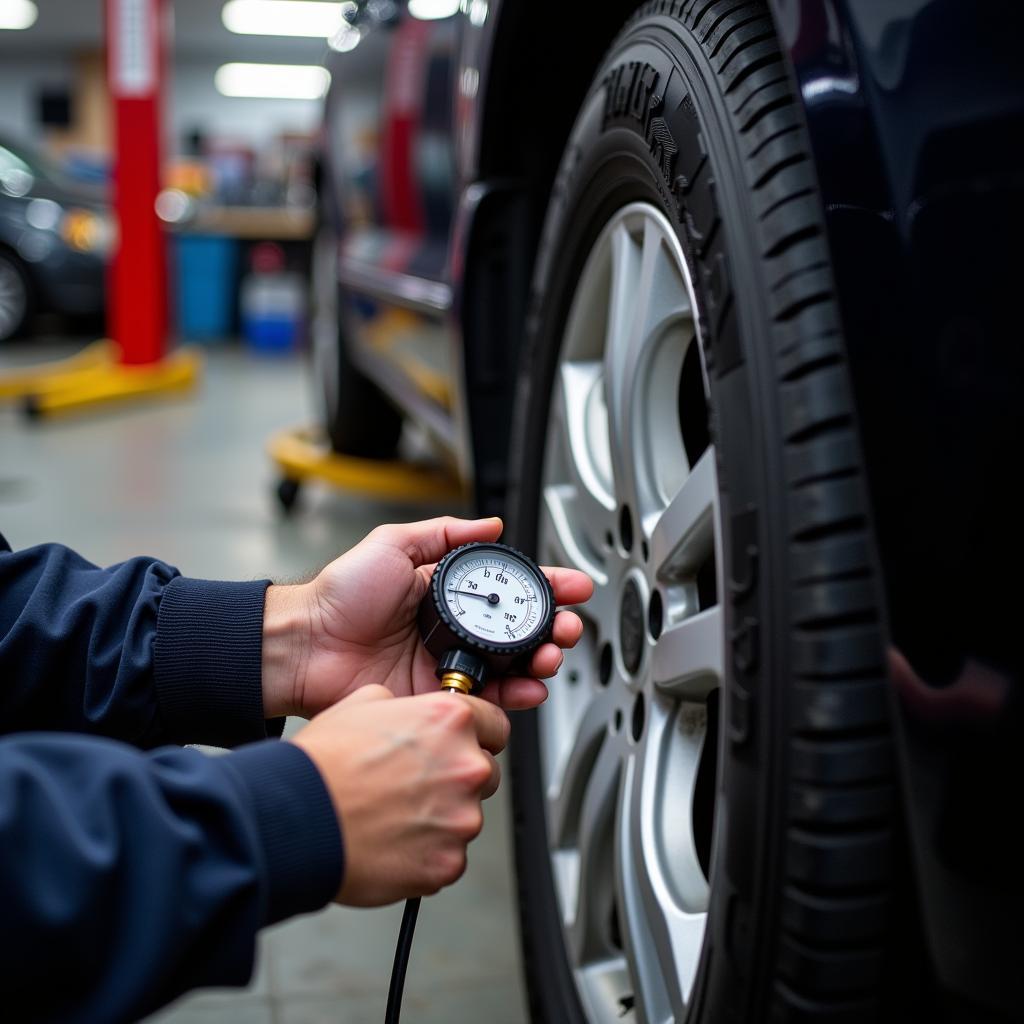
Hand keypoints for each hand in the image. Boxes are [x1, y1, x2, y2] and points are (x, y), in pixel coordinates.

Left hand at [262, 517, 592, 718]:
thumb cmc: (339, 595)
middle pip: (521, 631)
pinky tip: (529, 687)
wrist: (306, 646)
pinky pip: (489, 701)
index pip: (510, 588)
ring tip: (551, 655)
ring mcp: (450, 665)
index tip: (574, 585)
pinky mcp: (440, 698)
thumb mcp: (393, 545)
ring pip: (513, 668)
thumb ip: (444, 533)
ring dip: (542, 661)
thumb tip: (490, 523)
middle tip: (568, 626)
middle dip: (555, 628)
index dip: (548, 586)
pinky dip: (516, 697)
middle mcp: (455, 630)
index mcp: (448, 594)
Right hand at [291, 684, 507, 905]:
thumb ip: (403, 704)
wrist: (296, 821)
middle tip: (414, 784)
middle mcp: (466, 766)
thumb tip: (409, 711)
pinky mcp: (448, 862)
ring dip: (440, 817)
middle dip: (457, 777)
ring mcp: (461, 818)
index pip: (495, 723)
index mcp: (450, 720)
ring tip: (393, 815)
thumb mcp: (361, 702)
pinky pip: (449, 856)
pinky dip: (426, 853)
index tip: (462, 744)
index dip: (477, 733)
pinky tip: (391, 841)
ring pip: (465, 815)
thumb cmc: (323, 765)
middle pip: (485, 771)